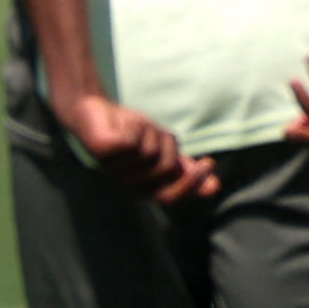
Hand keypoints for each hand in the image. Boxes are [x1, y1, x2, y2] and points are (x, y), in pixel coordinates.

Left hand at [56, 91, 217, 203]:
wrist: (95, 110)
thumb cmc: (131, 133)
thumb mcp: (163, 151)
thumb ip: (184, 169)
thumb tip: (214, 187)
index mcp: (142, 188)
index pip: (171, 197)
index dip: (192, 184)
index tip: (209, 163)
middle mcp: (127, 184)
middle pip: (166, 169)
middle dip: (169, 148)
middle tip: (163, 136)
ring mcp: (113, 169)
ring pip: (151, 151)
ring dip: (150, 132)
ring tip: (136, 129)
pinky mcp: (104, 151)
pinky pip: (135, 138)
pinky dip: (136, 126)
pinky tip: (123, 125)